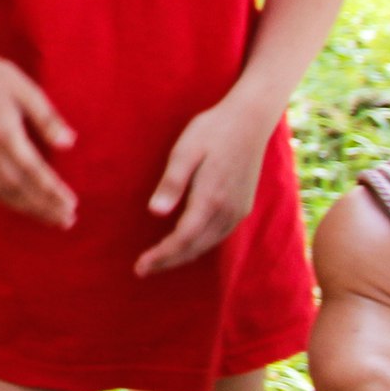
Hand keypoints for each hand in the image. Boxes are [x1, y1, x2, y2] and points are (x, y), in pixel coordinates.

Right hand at [0, 49, 76, 228]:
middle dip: (45, 206)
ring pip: (3, 191)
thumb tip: (70, 144)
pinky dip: (7, 200)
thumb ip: (48, 119)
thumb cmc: (0, 78)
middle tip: (68, 220)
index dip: (53, 191)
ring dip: (28, 208)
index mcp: (5, 133)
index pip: (34, 171)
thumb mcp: (29, 91)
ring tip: (51, 219)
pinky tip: (23, 206)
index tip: (73, 204)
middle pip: (19, 187)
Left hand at [136, 97, 270, 275]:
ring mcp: (239, 210)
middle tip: (143, 270)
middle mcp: (228, 210)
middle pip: (196, 246)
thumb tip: (156, 214)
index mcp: (211, 198)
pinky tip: (187, 244)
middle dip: (169, 261)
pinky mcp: (243, 205)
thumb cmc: (211, 131)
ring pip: (209, 243)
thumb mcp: (184, 151)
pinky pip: (219, 234)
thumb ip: (172, 183)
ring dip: (184, 255)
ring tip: (160, 261)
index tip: (140, 266)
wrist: (249, 120)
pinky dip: (200, 244)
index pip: (183, 238)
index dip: (162, 255)